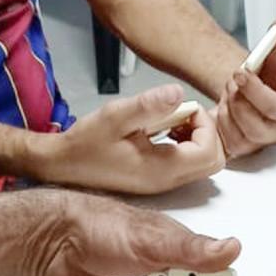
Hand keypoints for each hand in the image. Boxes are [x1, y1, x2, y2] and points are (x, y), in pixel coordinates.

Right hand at [35, 83, 225, 193]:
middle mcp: (167, 181)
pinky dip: (185, 144)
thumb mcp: (115, 116)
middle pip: (214, 162)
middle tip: (183, 113)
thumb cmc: (85, 143)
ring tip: (172, 119)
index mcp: (162, 169)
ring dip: (196, 137)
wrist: (61, 165)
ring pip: (202, 164)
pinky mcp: (155, 179)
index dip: (204, 124)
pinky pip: (186, 164)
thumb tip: (178, 92)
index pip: (210, 151)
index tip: (182, 107)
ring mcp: (161, 183)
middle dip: (206, 132)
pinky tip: (163, 129)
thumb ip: (148, 105)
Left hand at [216, 18, 275, 158]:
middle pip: (254, 123)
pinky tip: (224, 107)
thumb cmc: (265, 81)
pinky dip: (219, 121)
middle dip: (238, 98)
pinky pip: (225, 141)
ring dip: (228, 108)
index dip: (256, 90)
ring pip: (238, 132)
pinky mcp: (241, 149)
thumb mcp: (272, 59)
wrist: (249, 95)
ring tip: (230, 92)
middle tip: (232, 80)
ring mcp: (260, 143)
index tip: (241, 72)